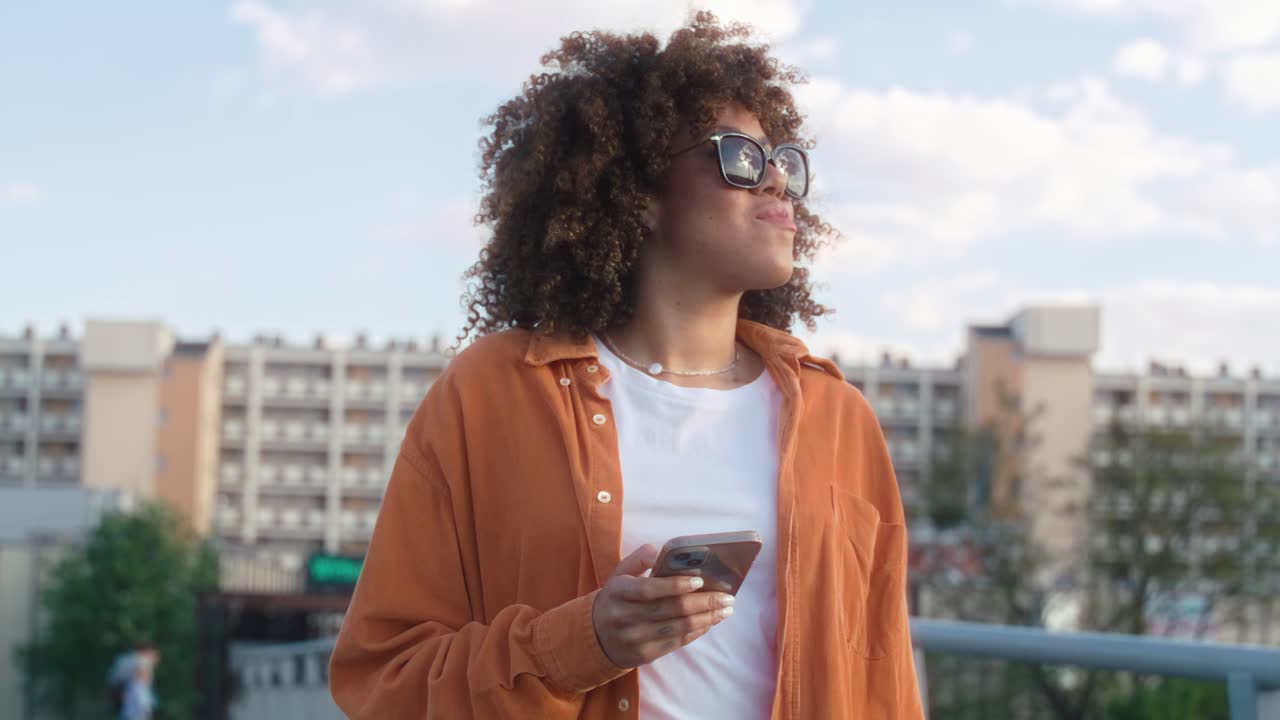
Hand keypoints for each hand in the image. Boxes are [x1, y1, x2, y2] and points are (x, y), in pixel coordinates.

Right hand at [591, 544, 735, 667]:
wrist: (596, 635)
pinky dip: (697, 631)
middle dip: (703, 603)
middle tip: (727, 596)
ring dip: (706, 618)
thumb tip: (664, 552)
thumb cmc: (618, 596)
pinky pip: (676, 643)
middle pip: (669, 610)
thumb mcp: (621, 573)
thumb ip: (641, 557)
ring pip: (677, 628)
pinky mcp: (644, 654)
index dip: (675, 585)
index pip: (648, 589)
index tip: (700, 580)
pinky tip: (711, 621)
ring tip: (726, 609)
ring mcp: (634, 638)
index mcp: (618, 591)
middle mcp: (624, 616)